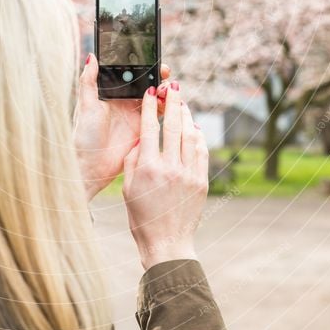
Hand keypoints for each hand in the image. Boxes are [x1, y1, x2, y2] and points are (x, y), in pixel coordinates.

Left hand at [74, 54, 170, 200]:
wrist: (91, 165)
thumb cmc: (83, 135)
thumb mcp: (85, 105)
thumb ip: (89, 81)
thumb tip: (91, 56)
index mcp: (111, 92)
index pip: (129, 74)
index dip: (142, 66)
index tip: (152, 61)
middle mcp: (124, 101)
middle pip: (145, 83)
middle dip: (157, 76)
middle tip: (164, 73)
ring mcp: (135, 114)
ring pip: (155, 96)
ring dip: (163, 90)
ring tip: (166, 90)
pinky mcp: (143, 128)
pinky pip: (159, 114)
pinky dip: (167, 106)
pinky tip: (171, 103)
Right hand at [122, 83, 208, 270]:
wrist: (166, 242)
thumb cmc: (141, 217)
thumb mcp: (127, 187)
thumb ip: (133, 159)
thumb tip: (142, 137)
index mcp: (147, 168)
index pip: (149, 128)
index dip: (150, 107)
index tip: (151, 93)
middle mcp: (169, 168)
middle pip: (173, 126)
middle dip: (172, 102)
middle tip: (172, 86)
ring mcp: (188, 174)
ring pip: (190, 135)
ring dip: (186, 116)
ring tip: (182, 104)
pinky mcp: (201, 181)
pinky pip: (201, 151)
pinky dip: (198, 137)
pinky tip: (193, 128)